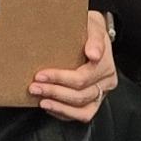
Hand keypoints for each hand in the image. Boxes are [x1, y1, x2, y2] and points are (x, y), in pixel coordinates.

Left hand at [30, 9, 117, 123]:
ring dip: (59, 106)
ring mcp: (100, 94)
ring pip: (83, 111)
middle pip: (81, 95)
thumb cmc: (90, 29)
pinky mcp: (93, 102)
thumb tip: (94, 54)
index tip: (40, 75)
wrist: (93, 35)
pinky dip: (64, 113)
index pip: (82, 78)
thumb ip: (95, 38)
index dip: (60, 78)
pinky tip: (50, 105)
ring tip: (41, 101)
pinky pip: (81, 115)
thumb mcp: (93, 26)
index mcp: (106, 66)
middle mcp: (106, 83)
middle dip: (55, 92)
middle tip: (34, 87)